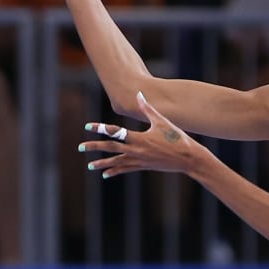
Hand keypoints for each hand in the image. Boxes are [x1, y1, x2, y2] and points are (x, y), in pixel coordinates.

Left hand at [83, 93, 210, 178]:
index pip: (115, 132)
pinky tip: (106, 174)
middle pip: (111, 148)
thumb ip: (147, 109)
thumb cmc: (177, 138)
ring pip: (117, 162)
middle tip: (80, 147)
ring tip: (90, 166)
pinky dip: (115, 171)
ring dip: (102, 164)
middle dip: (95, 147)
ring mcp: (140, 160)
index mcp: (139, 138)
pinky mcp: (144, 166)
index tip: (88, 127)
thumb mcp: (162, 121)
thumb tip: (139, 94)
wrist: (188, 158)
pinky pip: (126, 169)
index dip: (100, 128)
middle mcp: (136, 150)